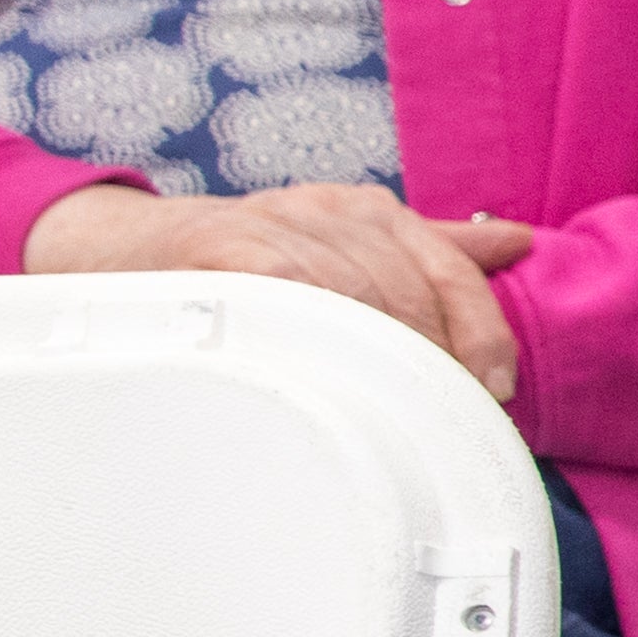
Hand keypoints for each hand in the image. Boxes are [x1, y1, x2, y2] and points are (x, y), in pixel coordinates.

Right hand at [22, 179, 531, 400]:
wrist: (120, 246)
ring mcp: (277, 228)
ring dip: (381, 367)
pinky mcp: (223, 250)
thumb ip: (430, 247)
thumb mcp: (343, 241)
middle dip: (435, 366)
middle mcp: (332, 210)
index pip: (452, 272)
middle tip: (443, 426)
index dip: (481, 335)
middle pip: (412, 294)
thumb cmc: (245, 259)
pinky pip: (289, 295)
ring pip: (358, 301)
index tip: (492, 393)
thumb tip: (517, 241)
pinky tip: (325, 382)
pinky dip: (314, 342)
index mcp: (371, 211)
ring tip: (390, 422)